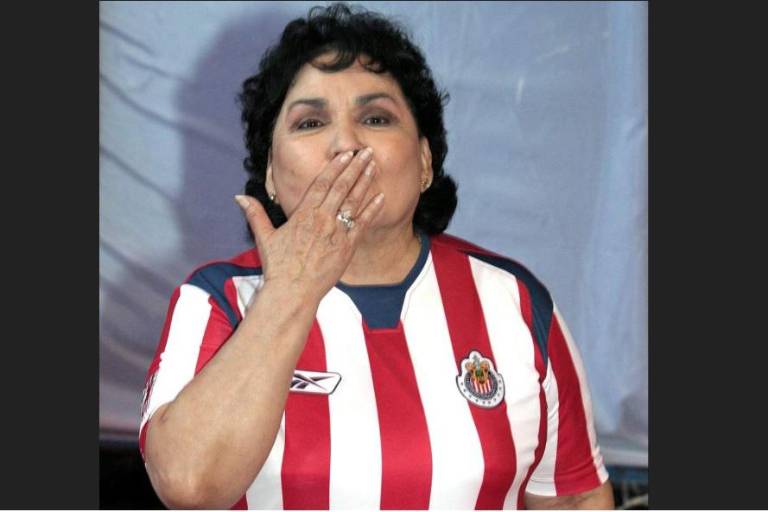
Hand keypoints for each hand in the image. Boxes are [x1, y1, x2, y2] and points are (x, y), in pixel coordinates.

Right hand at [235, 147, 383, 303]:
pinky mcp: (347, 248)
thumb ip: (255, 214)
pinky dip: (372, 210)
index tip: (345, 154)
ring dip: (365, 183)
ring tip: (374, 166)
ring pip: (353, 202)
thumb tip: (239, 197)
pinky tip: (381, 196)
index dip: (335, 167)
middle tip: (366, 152)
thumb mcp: (265, 238)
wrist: (293, 292)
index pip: (322, 184)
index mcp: (303, 214)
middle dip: (355, 168)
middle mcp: (322, 220)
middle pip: (341, 187)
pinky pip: (362, 224)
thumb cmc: (278, 267)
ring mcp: (336, 233)